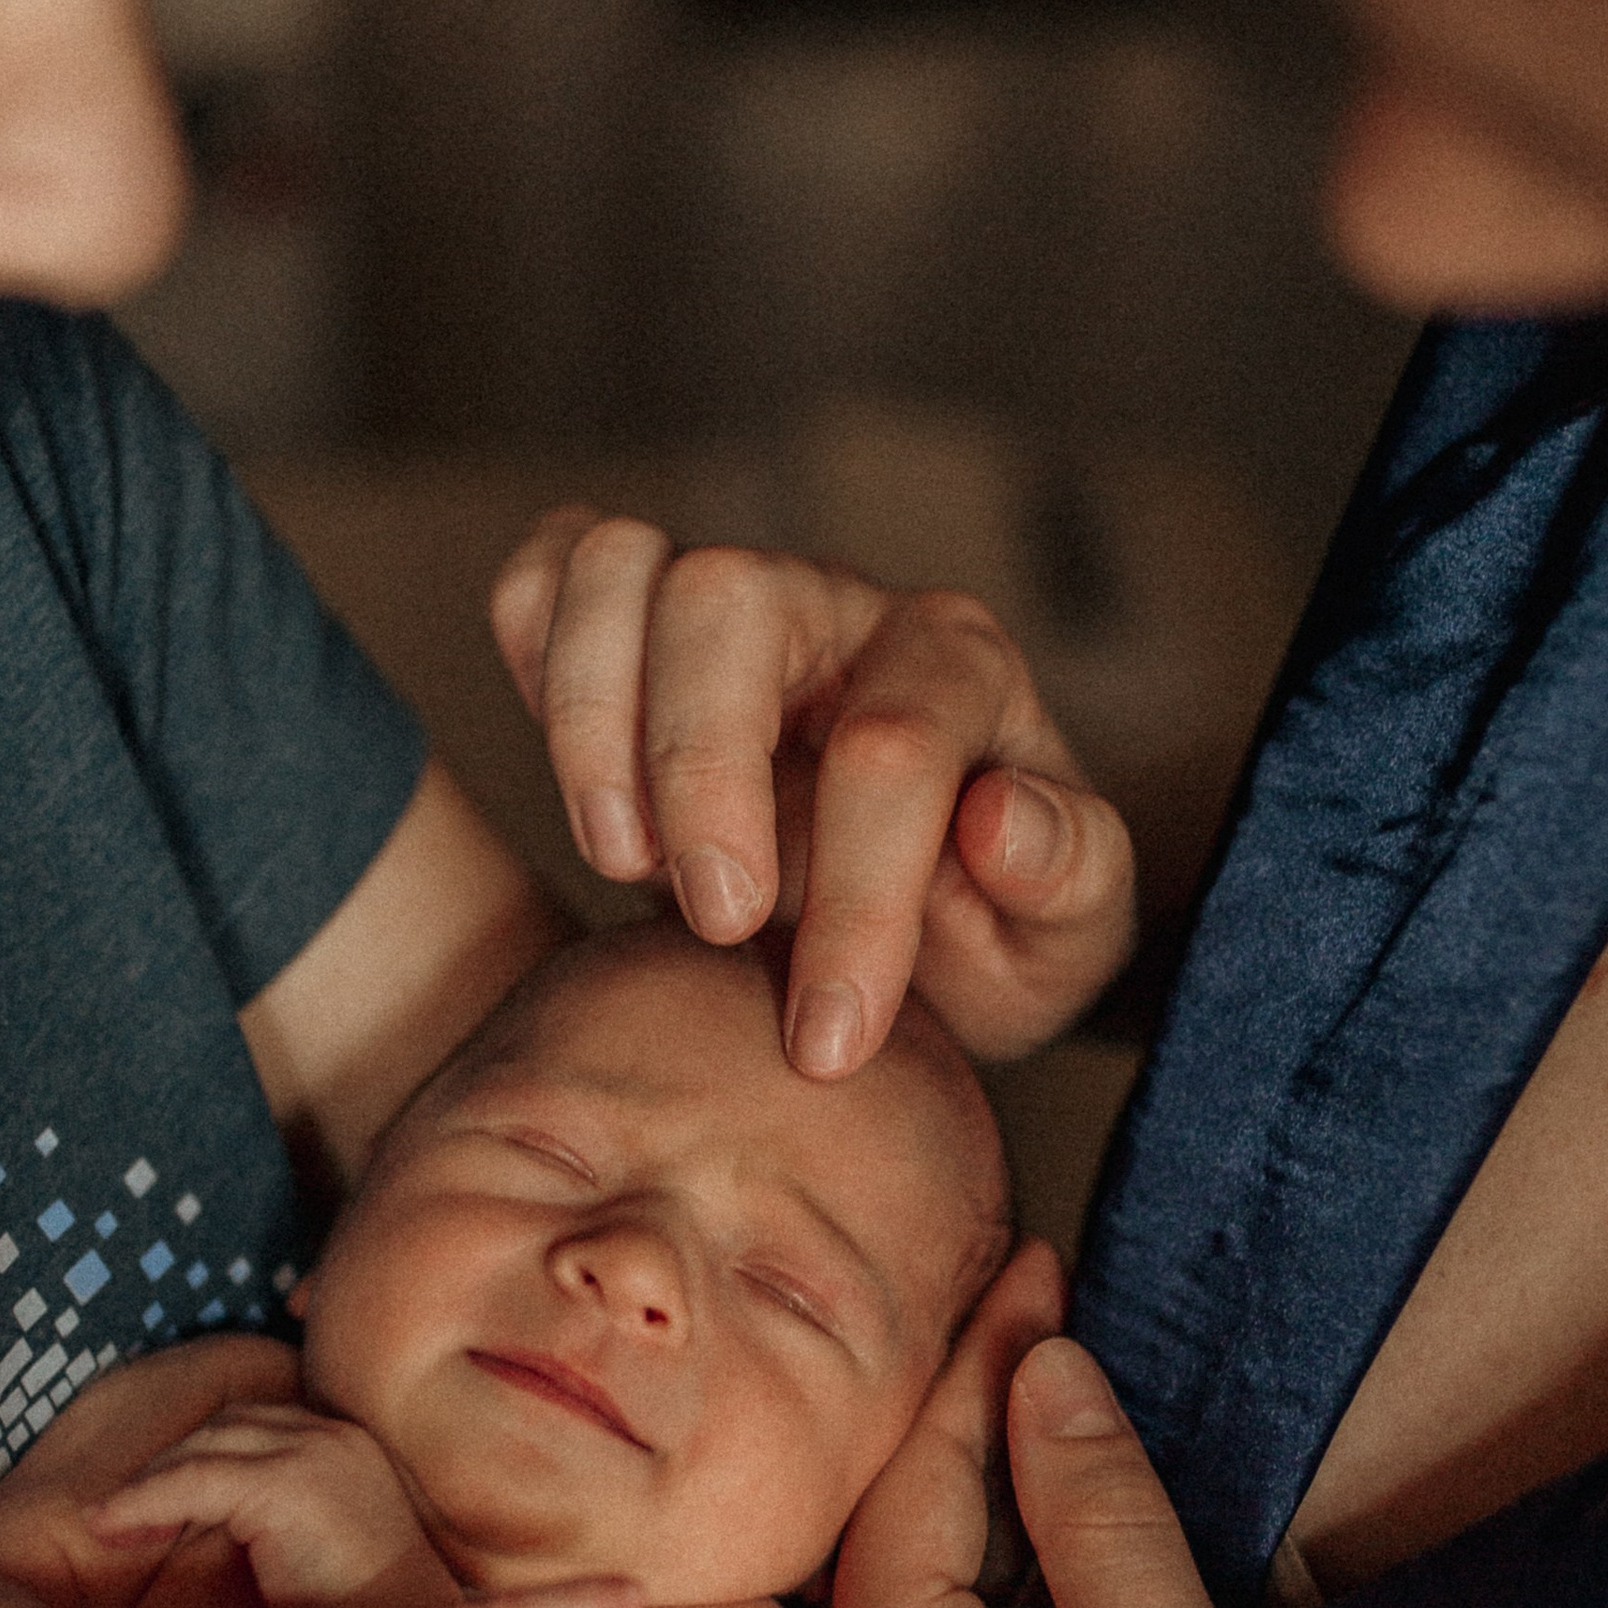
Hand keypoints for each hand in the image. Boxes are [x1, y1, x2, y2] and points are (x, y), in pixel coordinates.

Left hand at [95, 1397, 430, 1607]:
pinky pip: (193, 1480)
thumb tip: (214, 1534)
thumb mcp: (320, 1556)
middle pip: (226, 1424)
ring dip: (147, 1482)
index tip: (150, 1505)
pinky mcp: (292, 1484)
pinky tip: (110, 1528)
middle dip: (167, 1464)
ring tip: (107, 1525)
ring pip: (204, 1447)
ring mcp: (318, 1454)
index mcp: (350, 1447)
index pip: (256, 1425)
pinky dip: (143, 1501)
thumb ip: (279, 1527)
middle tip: (116, 1516)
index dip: (197, 1457)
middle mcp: (337, 1437)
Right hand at [491, 511, 1136, 1075]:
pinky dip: (537, 665)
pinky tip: (590, 798)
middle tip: (719, 925)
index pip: (894, 745)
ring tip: (625, 869)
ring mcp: (727, 600)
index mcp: (959, 667)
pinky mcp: (633, 619)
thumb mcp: (1064, 944)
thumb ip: (1071, 877)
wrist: (911, 931)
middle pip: (729, 597)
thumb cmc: (986, 931)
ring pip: (623, 566)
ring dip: (594, 725)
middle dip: (702, 769)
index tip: (827, 1042)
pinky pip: (550, 577)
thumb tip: (1000, 819)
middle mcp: (835, 605)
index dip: (858, 898)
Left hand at [806, 1266, 1370, 1607]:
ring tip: (1022, 1413)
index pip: (915, 1481)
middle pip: (884, 1546)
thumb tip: (1051, 1382)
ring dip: (956, 1522)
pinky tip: (1021, 1590)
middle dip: (952, 1421)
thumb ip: (1102, 1528)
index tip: (1030, 1255)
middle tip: (1020, 1305)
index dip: (977, 1356)